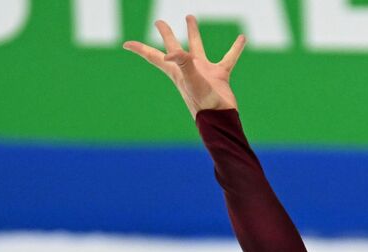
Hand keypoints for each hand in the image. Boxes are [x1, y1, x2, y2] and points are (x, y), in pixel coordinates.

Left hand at [124, 16, 244, 118]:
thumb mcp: (192, 81)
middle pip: (173, 47)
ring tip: (190, 17)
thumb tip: (171, 52)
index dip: (140, 49)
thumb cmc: (204, 102)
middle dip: (165, 34)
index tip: (126, 44)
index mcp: (176, 70)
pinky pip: (228, 58)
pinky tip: (242, 38)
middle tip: (159, 22)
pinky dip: (235, 48)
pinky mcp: (220, 75)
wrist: (221, 119)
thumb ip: (183, 64)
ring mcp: (204, 71)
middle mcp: (187, 69)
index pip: (154, 56)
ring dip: (193, 33)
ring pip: (197, 47)